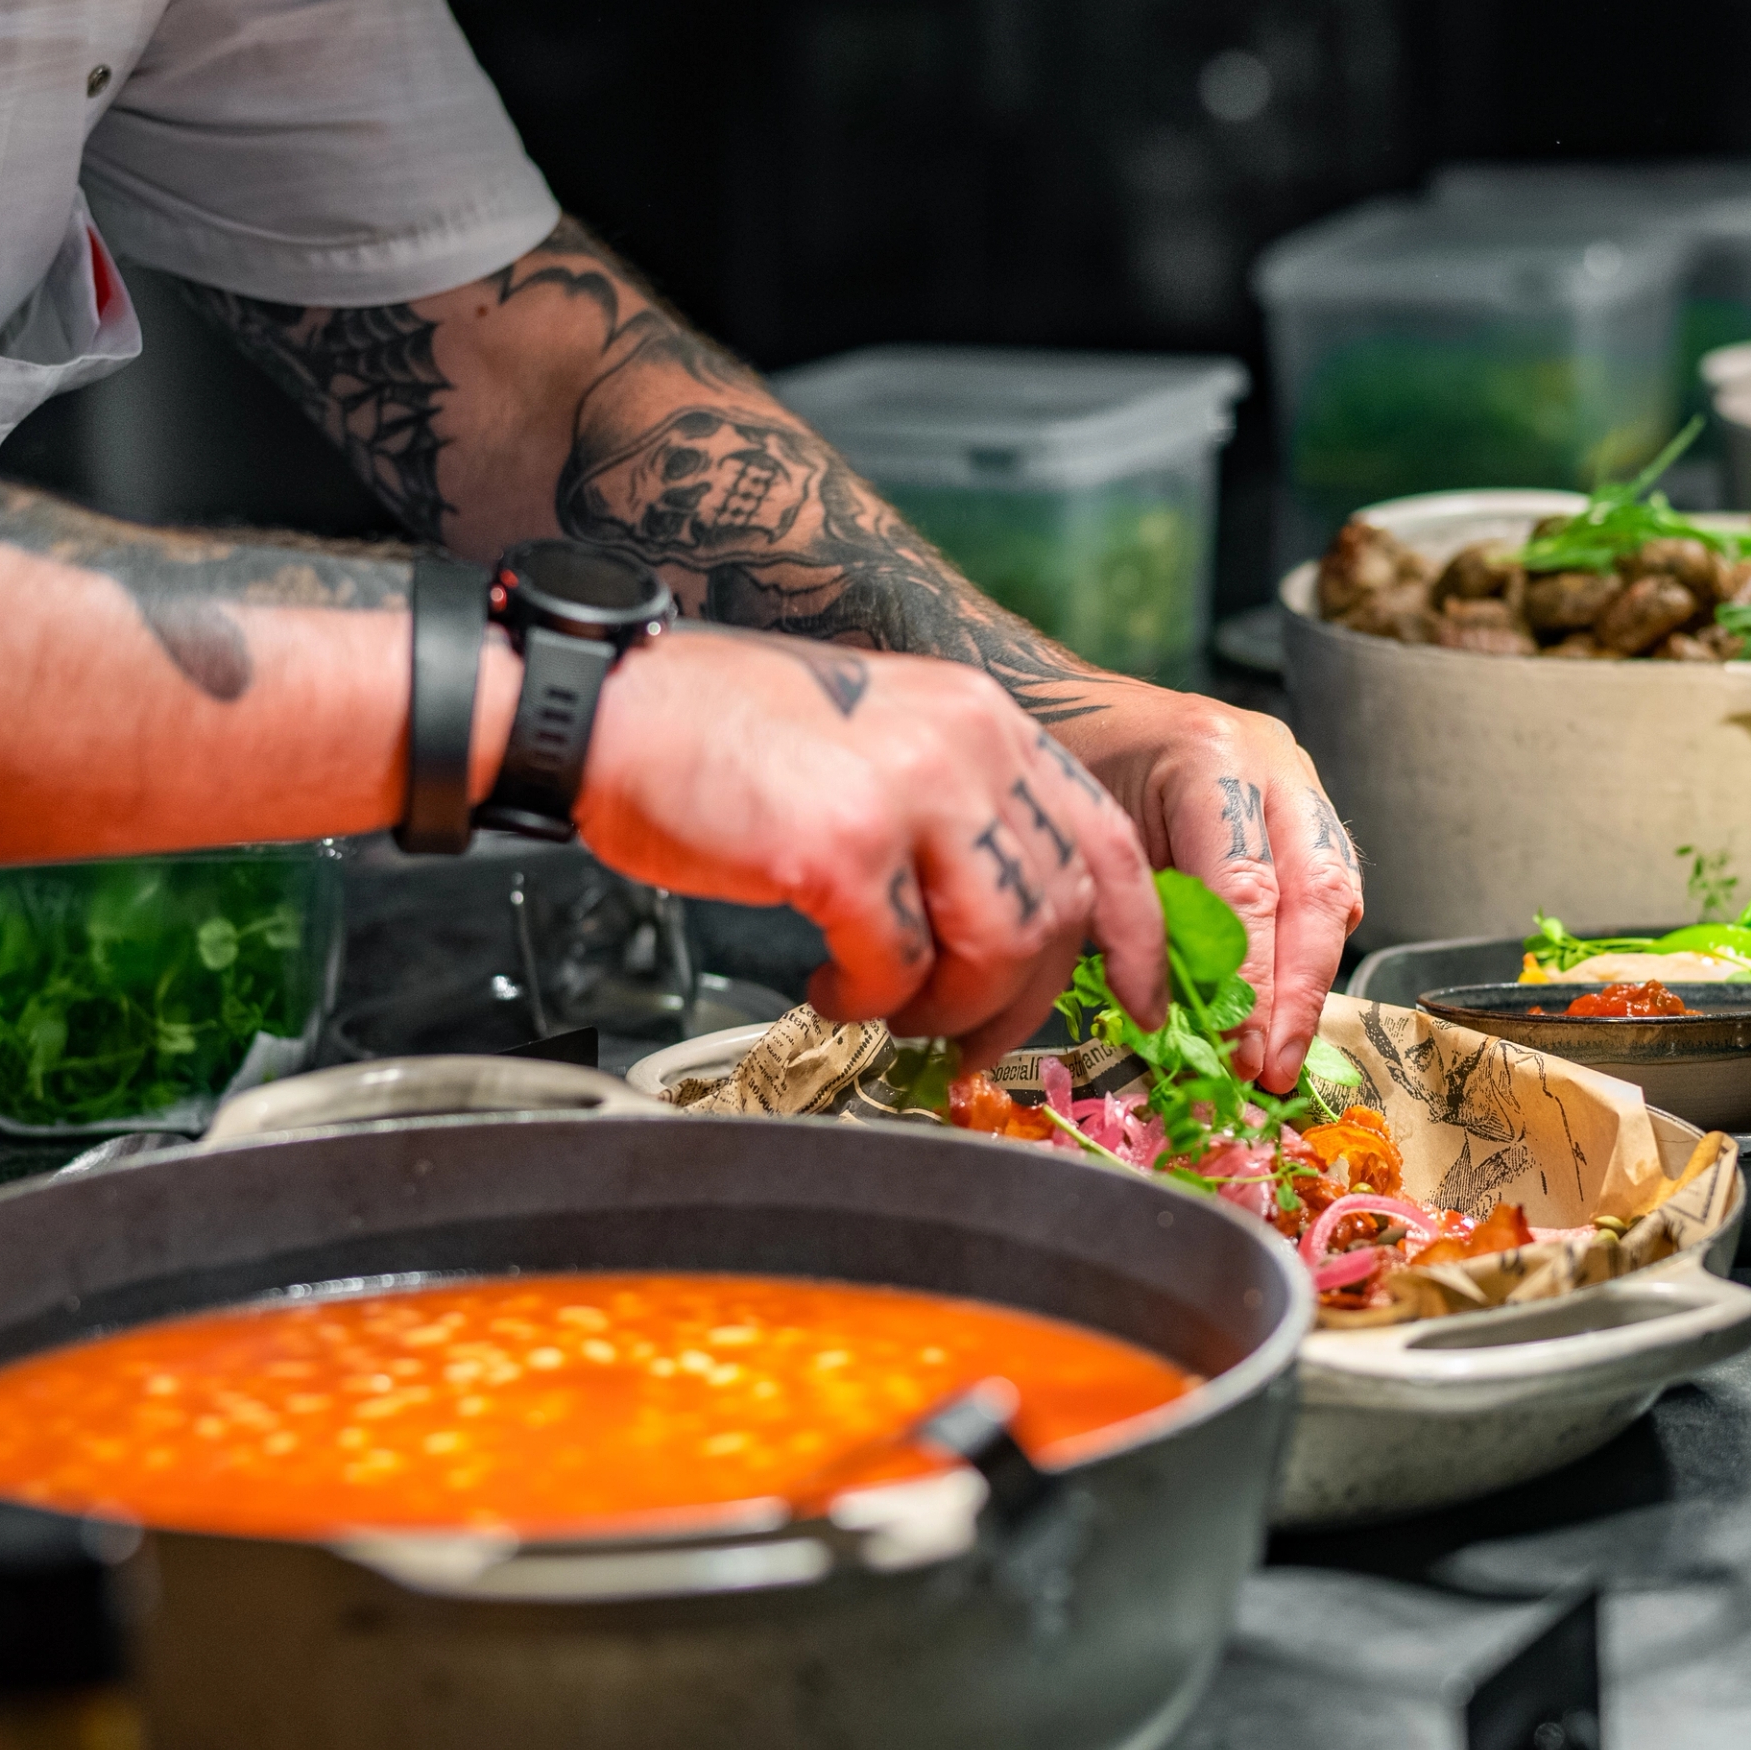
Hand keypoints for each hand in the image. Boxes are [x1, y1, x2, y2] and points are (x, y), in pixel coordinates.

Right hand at [573, 628, 1167, 1057]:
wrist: (607, 709)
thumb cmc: (725, 736)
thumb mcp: (881, 742)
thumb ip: (960, 814)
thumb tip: (1016, 930)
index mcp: (985, 720)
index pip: (1106, 838)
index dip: (1138, 938)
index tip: (1143, 1003)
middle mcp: (966, 743)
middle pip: (1059, 909)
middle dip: (1022, 1002)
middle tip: (968, 1040)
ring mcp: (909, 791)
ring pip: (996, 950)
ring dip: (945, 1007)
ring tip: (885, 1004)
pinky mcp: (841, 847)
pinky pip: (896, 968)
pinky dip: (866, 1000)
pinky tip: (826, 984)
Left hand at [1050, 682, 1364, 1089]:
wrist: (1067, 706)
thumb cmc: (1062, 772)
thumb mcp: (1091, 849)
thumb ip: (1146, 923)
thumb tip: (1188, 1026)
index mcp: (1206, 757)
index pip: (1247, 890)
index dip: (1252, 985)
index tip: (1243, 1054)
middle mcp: (1267, 759)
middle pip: (1316, 890)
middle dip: (1301, 994)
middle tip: (1276, 1068)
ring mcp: (1292, 774)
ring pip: (1334, 890)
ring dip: (1311, 981)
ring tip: (1281, 1053)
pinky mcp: (1299, 800)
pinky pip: (1323, 884)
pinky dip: (1304, 950)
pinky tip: (1281, 1004)